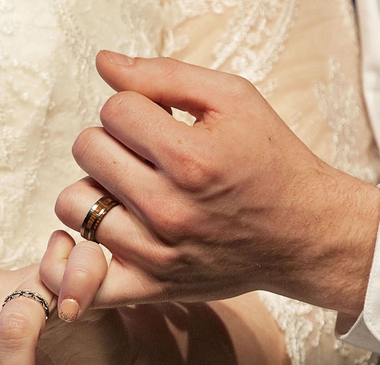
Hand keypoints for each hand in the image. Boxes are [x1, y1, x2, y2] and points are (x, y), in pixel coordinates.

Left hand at [46, 51, 379, 320]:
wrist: (305, 233)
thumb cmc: (272, 163)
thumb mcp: (235, 99)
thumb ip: (165, 76)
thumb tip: (104, 64)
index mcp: (191, 158)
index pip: (114, 109)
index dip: (133, 106)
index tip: (157, 121)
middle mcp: (170, 209)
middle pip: (87, 149)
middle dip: (111, 140)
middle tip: (144, 153)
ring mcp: (158, 253)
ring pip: (74, 203)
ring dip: (98, 189)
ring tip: (131, 191)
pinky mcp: (153, 286)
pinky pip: (86, 281)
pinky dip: (79, 259)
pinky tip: (100, 238)